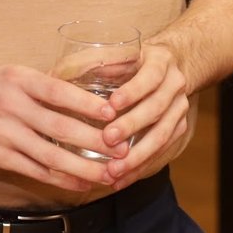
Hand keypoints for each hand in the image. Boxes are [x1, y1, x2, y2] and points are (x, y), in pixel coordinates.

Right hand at [0, 64, 119, 191]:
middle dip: (95, 141)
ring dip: (83, 167)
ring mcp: (2, 133)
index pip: (58, 92)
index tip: (113, 113)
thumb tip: (84, 96)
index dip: (87, 104)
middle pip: (60, 127)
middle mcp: (10, 106)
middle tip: (123, 149)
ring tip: (109, 174)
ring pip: (50, 155)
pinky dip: (60, 179)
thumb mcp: (10, 73)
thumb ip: (41, 86)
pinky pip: (34, 171)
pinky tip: (80, 183)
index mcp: (18, 79)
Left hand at [99, 42, 191, 189]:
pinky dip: (141, 167)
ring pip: (163, 135)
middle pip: (157, 108)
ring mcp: (180, 109)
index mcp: (160, 62)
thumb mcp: (118, 53)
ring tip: (113, 170)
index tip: (111, 105)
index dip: (133, 91)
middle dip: (132, 126)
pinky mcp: (179, 129)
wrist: (169, 68)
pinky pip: (162, 152)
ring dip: (138, 155)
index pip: (150, 76)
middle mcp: (175, 85)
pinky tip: (121, 179)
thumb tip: (52, 74)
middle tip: (108, 140)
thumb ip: (91, 62)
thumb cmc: (134, 62)